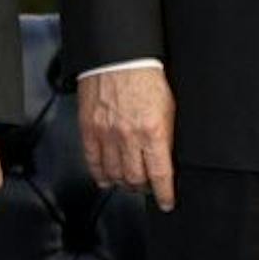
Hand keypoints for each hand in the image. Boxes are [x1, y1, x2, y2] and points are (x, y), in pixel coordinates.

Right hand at [78, 66, 176, 210]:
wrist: (119, 58)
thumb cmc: (146, 77)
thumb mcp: (169, 108)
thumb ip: (167, 136)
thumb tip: (168, 159)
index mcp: (153, 131)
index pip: (160, 174)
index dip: (165, 194)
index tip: (167, 201)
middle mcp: (129, 136)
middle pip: (135, 179)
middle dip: (144, 188)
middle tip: (147, 187)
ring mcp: (106, 134)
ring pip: (114, 174)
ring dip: (123, 183)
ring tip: (129, 181)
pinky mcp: (89, 130)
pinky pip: (93, 162)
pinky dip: (100, 175)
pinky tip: (106, 177)